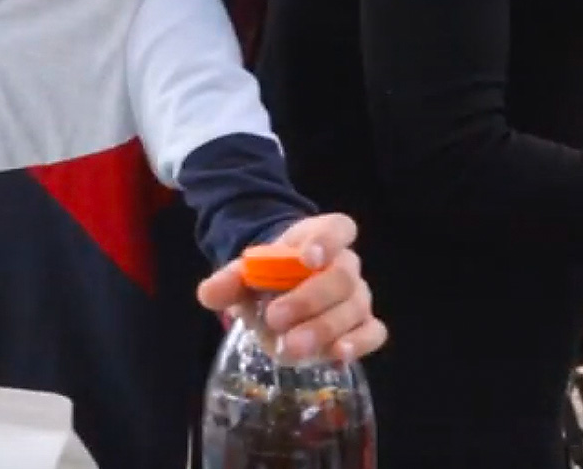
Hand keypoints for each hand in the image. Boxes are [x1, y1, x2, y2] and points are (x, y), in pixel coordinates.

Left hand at [197, 213, 385, 361]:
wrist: (276, 295)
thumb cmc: (265, 278)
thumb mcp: (242, 275)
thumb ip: (227, 281)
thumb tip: (208, 294)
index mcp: (319, 238)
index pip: (337, 228)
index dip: (327, 241)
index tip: (307, 258)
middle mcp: (345, 265)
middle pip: (343, 276)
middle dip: (309, 299)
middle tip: (276, 317)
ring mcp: (357, 297)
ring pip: (355, 307)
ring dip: (324, 328)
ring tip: (293, 346)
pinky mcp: (363, 326)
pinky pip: (373, 333)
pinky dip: (359, 344)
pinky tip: (337, 355)